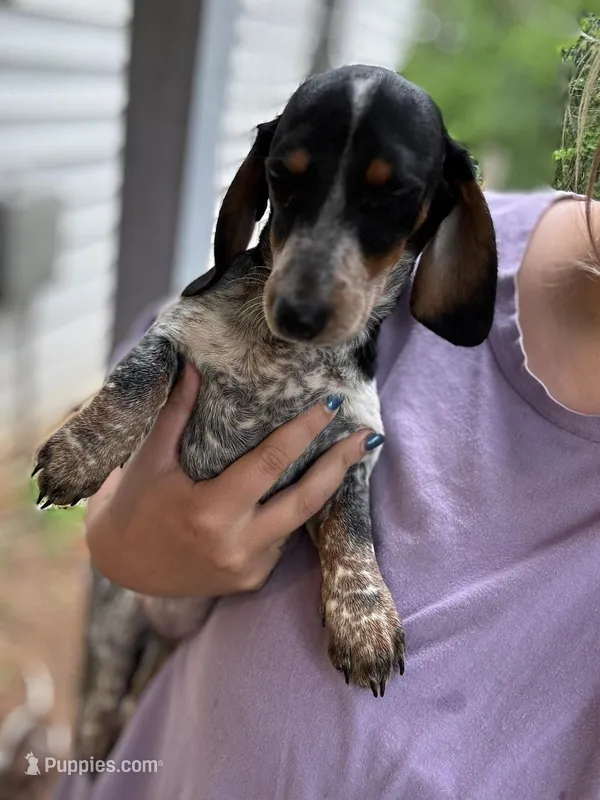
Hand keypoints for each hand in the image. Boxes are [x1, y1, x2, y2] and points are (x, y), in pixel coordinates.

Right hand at [86, 364, 379, 597]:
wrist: (121, 565)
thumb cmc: (134, 505)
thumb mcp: (153, 458)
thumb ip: (177, 413)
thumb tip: (194, 365)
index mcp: (210, 511)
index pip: (271, 463)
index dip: (304, 431)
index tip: (332, 404)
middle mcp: (236, 545)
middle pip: (305, 501)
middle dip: (341, 466)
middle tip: (369, 437)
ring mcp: (247, 568)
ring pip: (297, 522)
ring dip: (320, 489)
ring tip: (345, 456)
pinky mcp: (251, 580)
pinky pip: (281, 540)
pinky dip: (289, 514)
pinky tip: (295, 491)